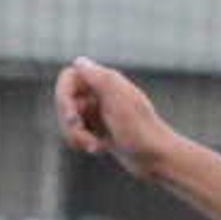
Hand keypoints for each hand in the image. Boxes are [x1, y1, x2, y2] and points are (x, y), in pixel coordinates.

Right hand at [55, 57, 174, 178]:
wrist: (157, 158)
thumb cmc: (141, 131)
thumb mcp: (119, 103)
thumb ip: (100, 79)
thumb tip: (79, 61)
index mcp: (107, 81)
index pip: (69, 77)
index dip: (63, 95)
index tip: (72, 116)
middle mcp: (102, 93)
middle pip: (66, 101)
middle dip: (70, 123)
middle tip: (85, 139)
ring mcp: (100, 111)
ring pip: (70, 119)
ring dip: (76, 136)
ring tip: (94, 147)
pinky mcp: (100, 129)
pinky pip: (77, 132)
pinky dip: (82, 141)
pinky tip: (99, 149)